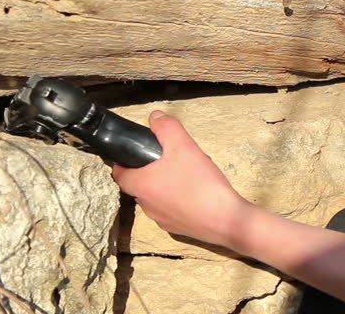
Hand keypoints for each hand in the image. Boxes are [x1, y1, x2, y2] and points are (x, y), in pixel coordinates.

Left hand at [112, 110, 250, 247]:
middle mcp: (145, 205)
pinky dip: (179, 201)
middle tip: (172, 159)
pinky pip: (172, 210)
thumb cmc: (200, 182)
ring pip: (156, 197)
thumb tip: (155, 117)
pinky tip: (197, 194)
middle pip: (139, 184)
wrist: (226, 219)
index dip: (125, 160)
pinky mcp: (176, 228)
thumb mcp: (184, 146)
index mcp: (140, 185)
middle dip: (151, 171)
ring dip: (165, 186)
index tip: (139, 151)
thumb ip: (167, 128)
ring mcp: (160, 219)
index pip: (119, 172)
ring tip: (188, 175)